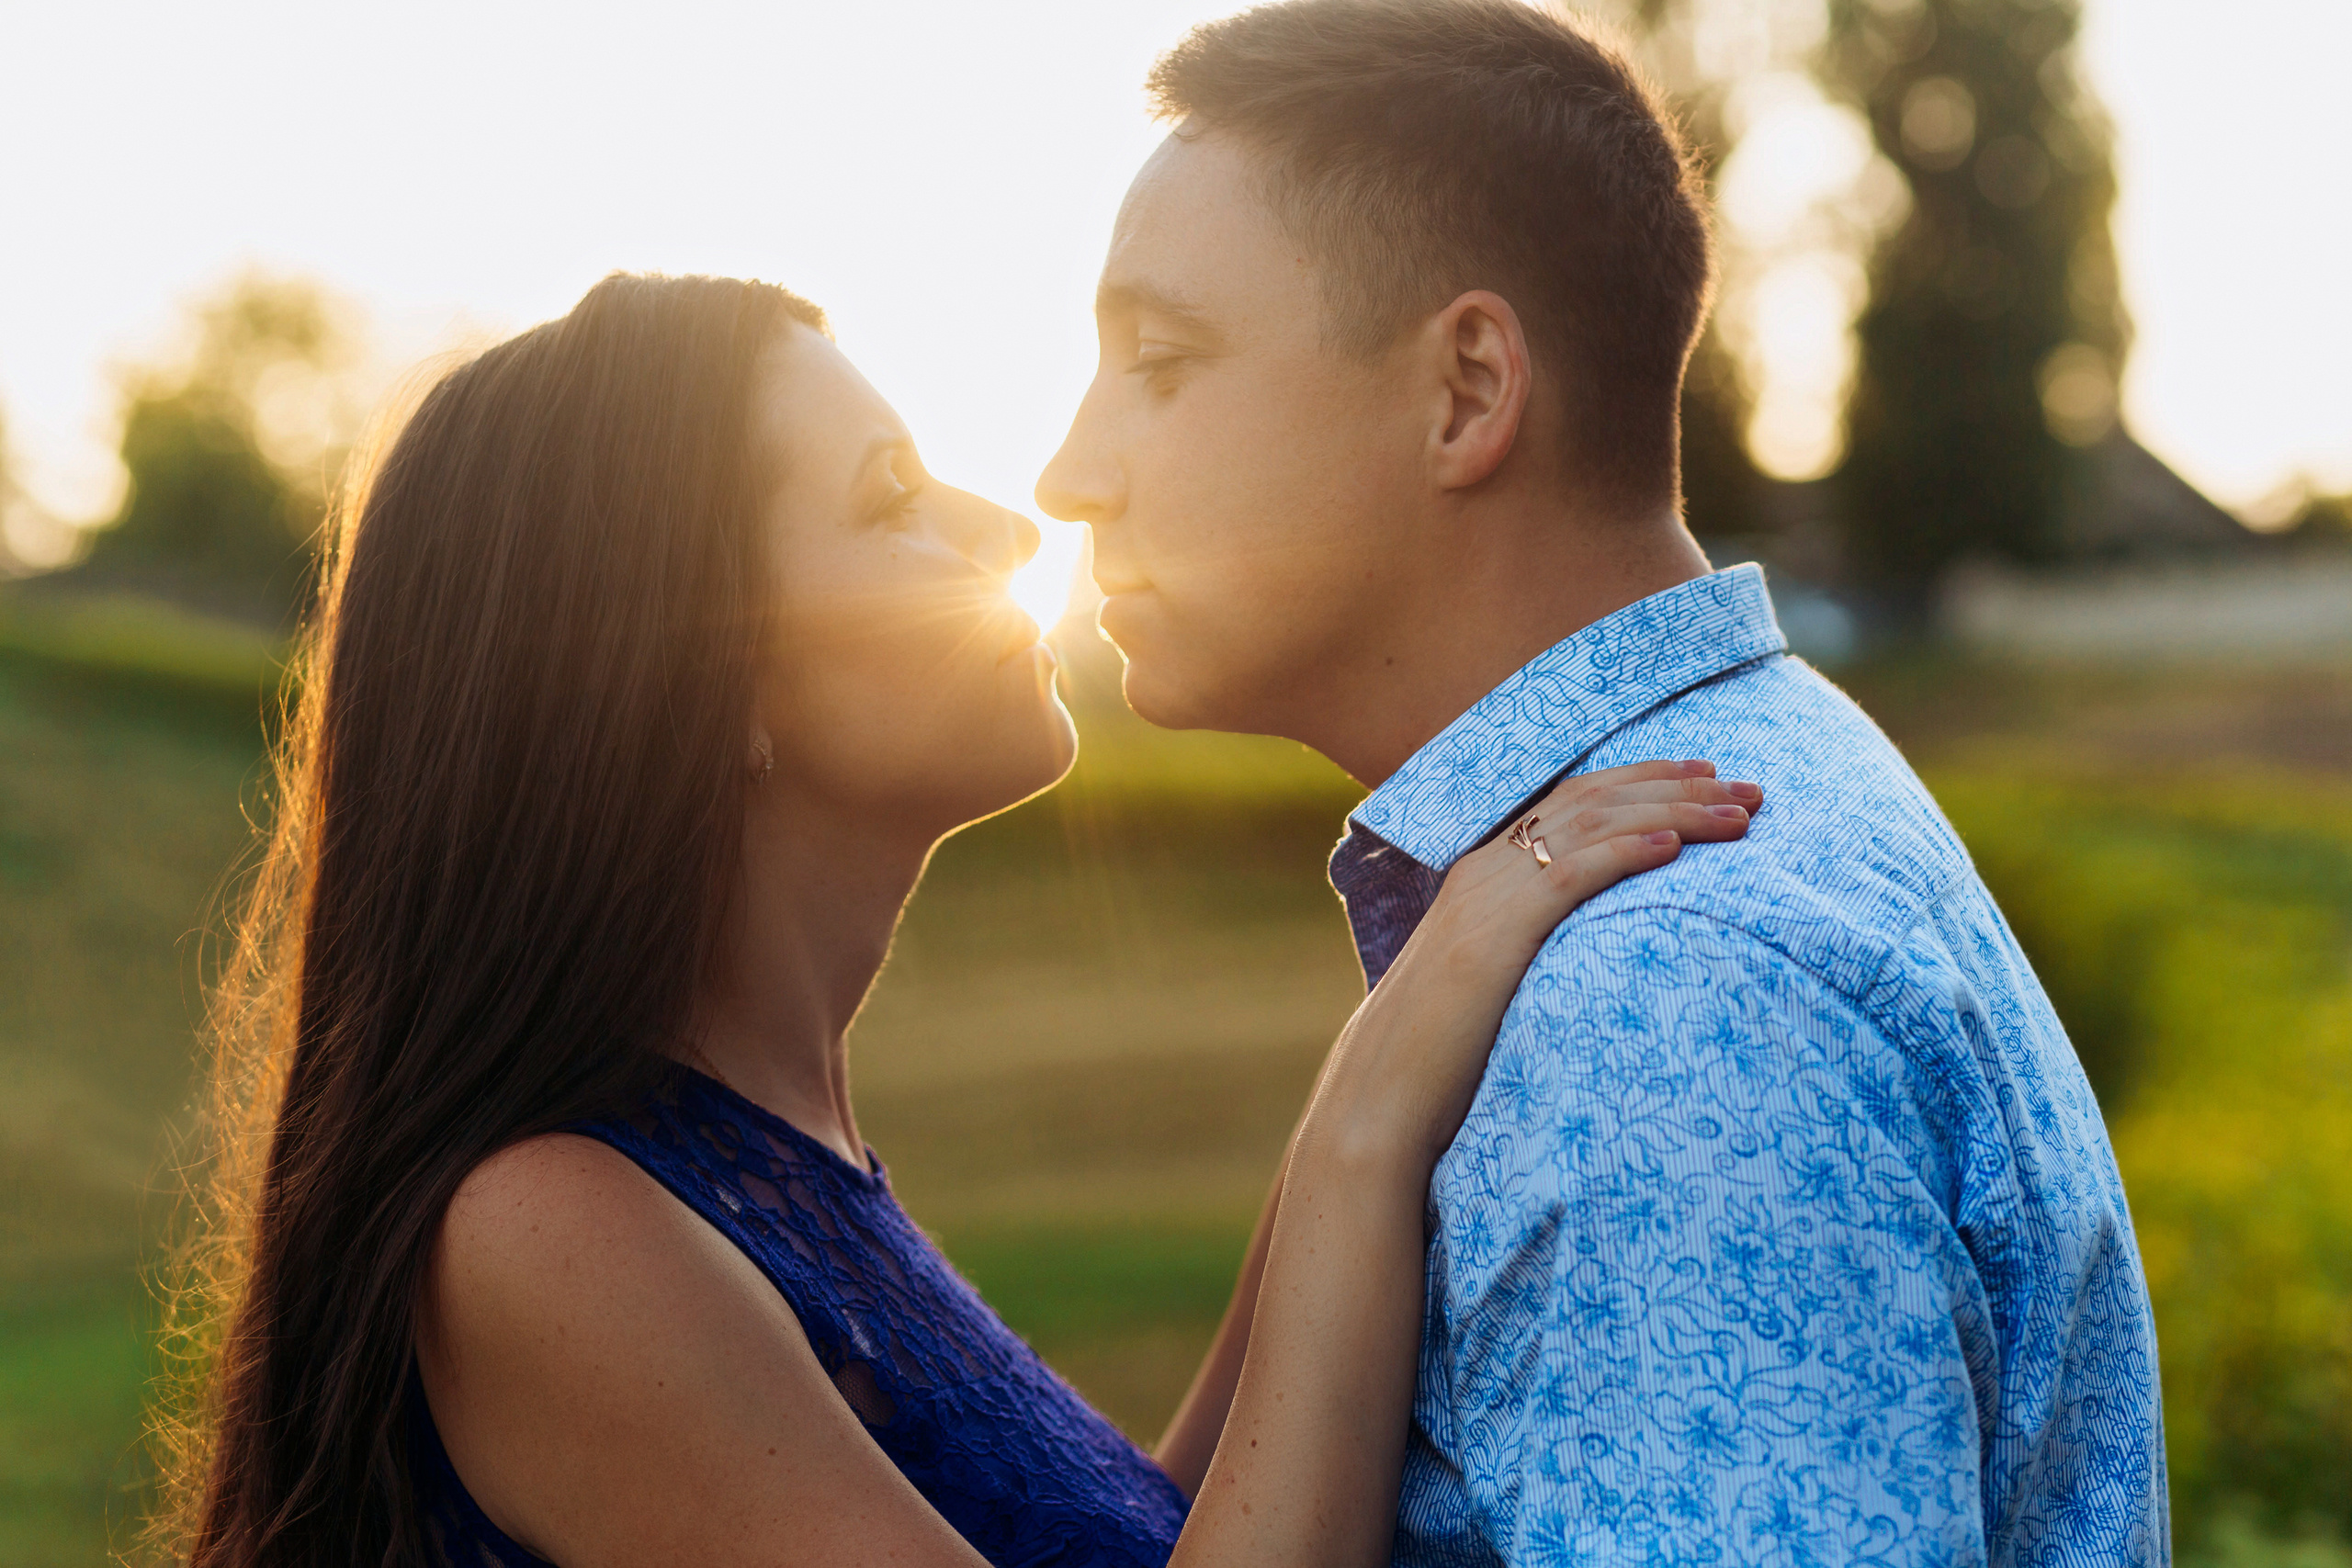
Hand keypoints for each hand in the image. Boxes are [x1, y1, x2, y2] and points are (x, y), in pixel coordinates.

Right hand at [1310, 759, 1759, 1169]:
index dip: (1642, 780)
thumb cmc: (1438, 1055)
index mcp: (1483, 874)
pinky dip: (1627, 851)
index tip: (1703, 775)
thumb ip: (1533, 949)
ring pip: (1595, 825)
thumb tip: (1588, 954)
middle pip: (1594, 799)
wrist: (1383, 1092)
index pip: (1572, 800)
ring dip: (1675, 812)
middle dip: (1677, 785)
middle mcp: (1486, 869)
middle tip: (1748, 785)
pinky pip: (1573, 874)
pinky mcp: (1498, 933)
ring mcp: (1489, 896)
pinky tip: (1676, 846)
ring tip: (1740, 812)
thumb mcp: (1492, 982)